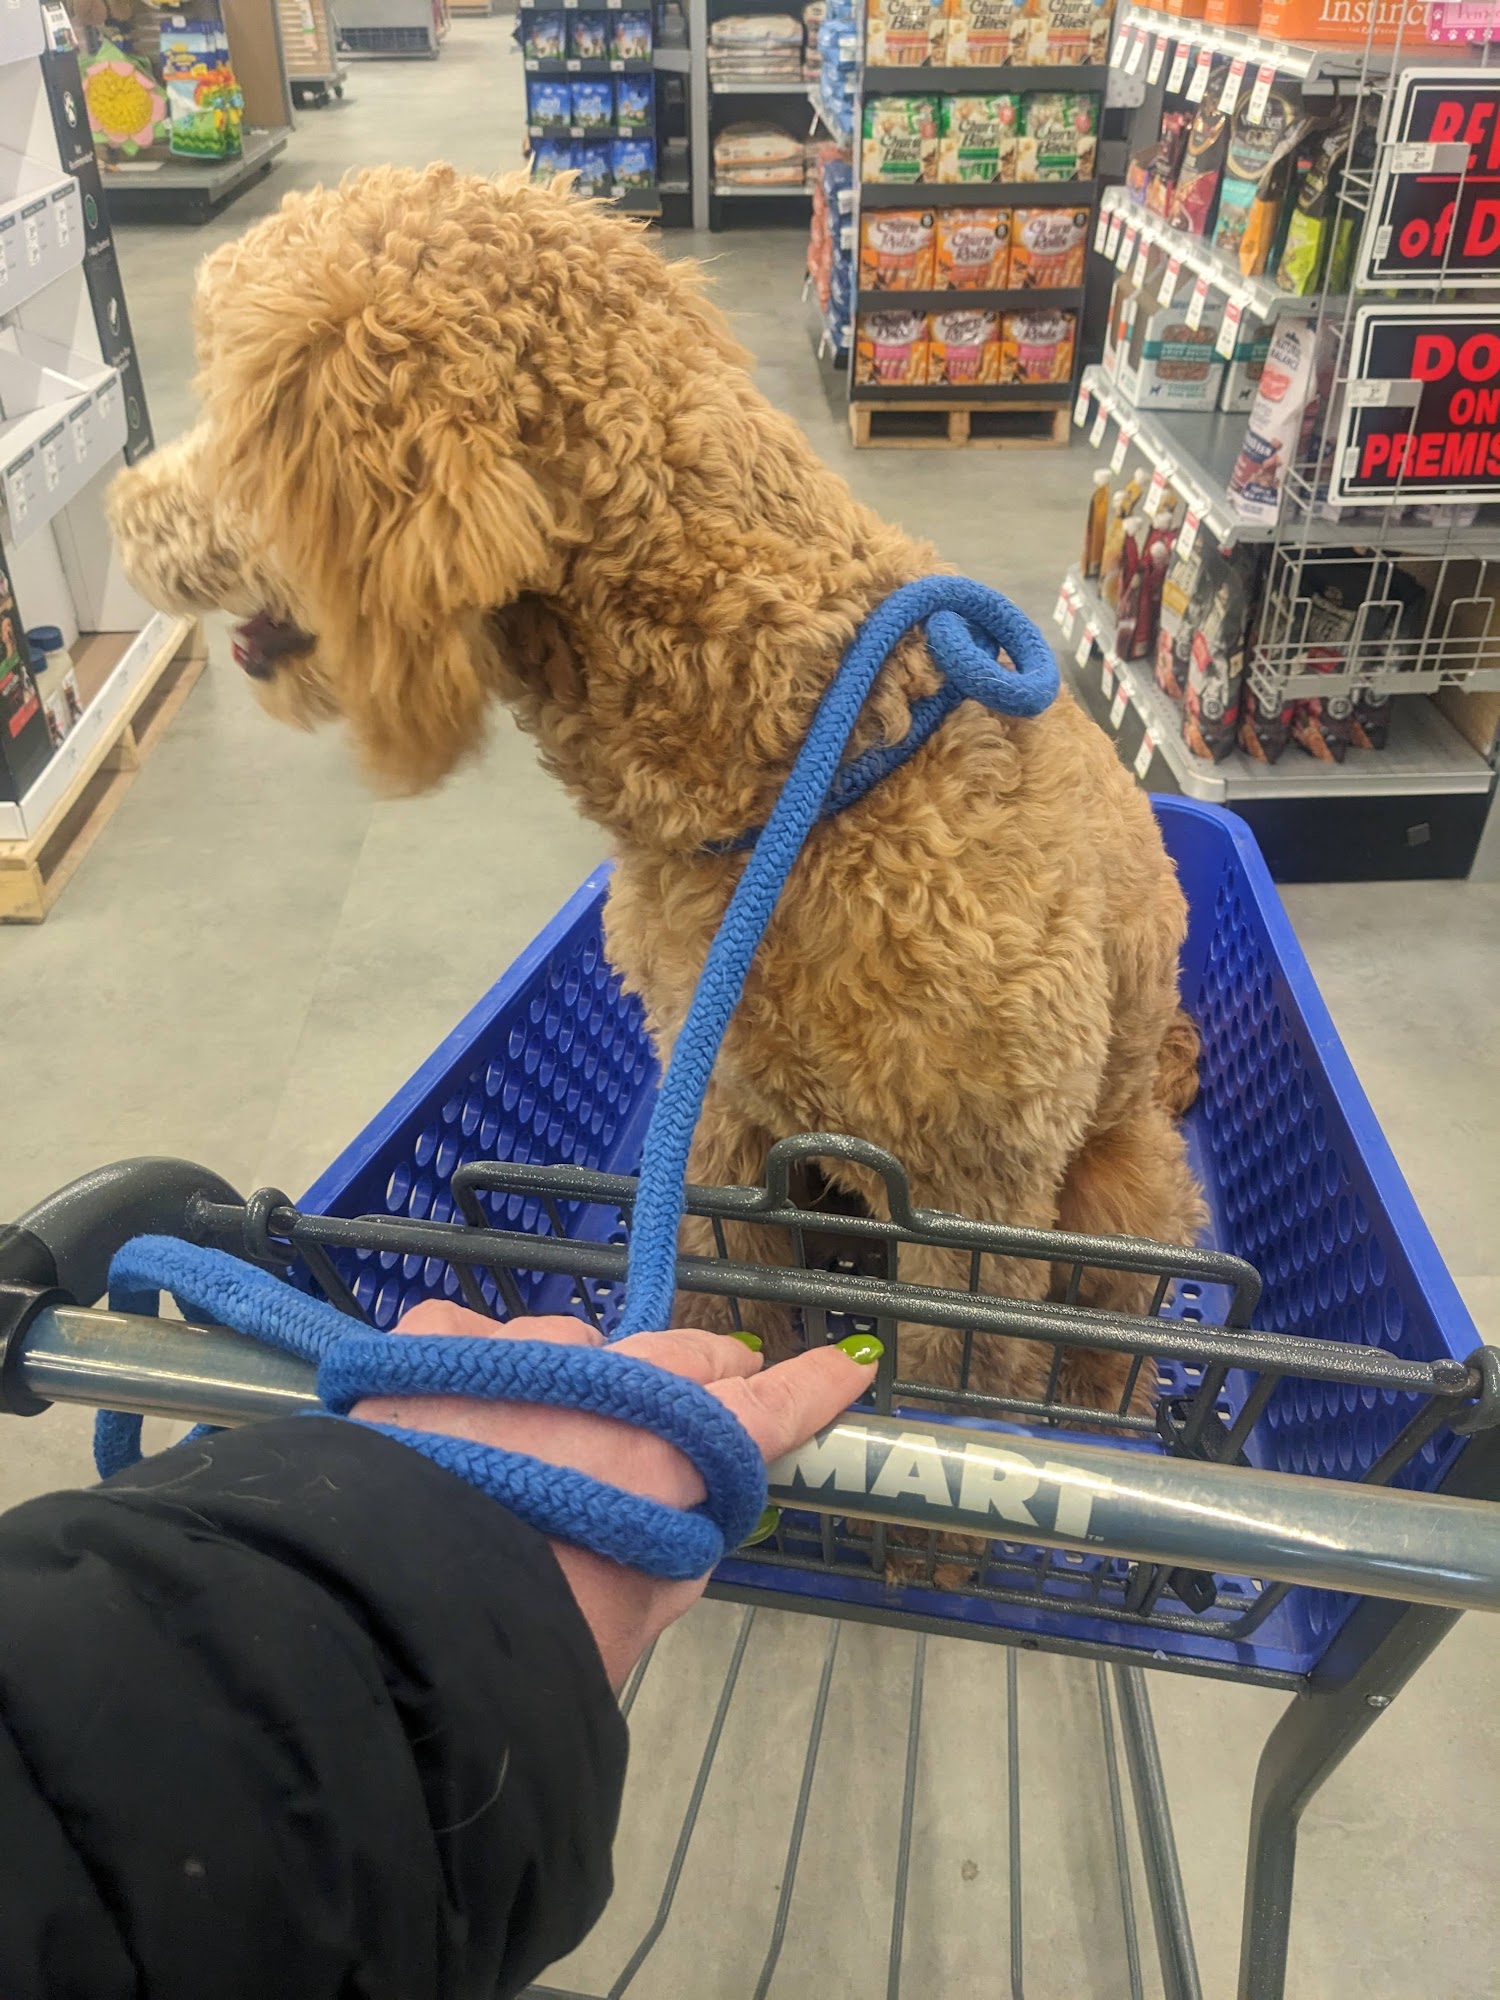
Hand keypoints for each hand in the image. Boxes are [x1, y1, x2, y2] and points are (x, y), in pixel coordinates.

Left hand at [355, 1308, 879, 1686]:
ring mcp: (520, 1350)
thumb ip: (673, 1556)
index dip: (812, 1386)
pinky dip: (476, 1360)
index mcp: (675, 1450)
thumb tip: (676, 1518)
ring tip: (543, 1426)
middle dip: (704, 1368)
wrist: (401, 1613)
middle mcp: (610, 1379)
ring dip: (577, 1374)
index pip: (769, 1408)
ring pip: (570, 1344)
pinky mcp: (434, 1341)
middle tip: (715, 1380)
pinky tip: (458, 1397)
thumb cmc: (539, 1634)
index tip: (848, 1362)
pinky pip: (472, 1332)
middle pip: (679, 1355)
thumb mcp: (639, 1616)